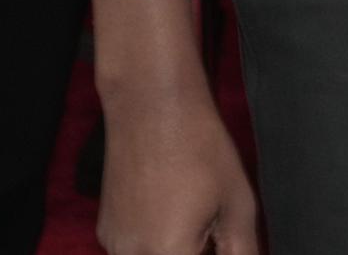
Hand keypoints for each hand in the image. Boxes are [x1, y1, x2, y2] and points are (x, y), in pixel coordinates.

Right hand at [96, 88, 257, 254]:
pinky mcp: (105, 230)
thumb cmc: (200, 149)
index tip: (220, 239)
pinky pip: (134, 250)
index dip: (214, 252)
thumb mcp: (238, 205)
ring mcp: (114, 245)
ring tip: (193, 214)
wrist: (152, 107)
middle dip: (196, 252)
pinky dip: (154, 243)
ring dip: (176, 249)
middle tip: (210, 223)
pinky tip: (170, 209)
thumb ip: (241, 251)